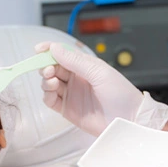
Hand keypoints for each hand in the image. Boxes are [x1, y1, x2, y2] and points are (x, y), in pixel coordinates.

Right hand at [35, 42, 167, 135]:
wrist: (129, 119)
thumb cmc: (121, 94)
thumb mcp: (99, 72)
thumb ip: (75, 61)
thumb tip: (55, 48)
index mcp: (85, 66)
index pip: (63, 54)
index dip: (49, 50)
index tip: (38, 49)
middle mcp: (76, 79)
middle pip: (53, 68)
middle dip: (46, 66)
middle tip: (49, 70)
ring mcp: (71, 94)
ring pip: (49, 83)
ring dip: (46, 80)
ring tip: (53, 82)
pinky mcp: (68, 110)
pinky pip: (51, 100)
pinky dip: (47, 95)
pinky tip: (52, 92)